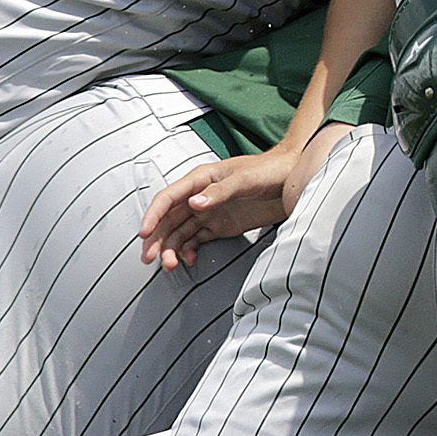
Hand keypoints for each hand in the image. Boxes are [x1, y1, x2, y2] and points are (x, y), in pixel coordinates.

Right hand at [140, 139, 324, 268]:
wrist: (292, 179)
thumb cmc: (269, 170)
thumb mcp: (245, 179)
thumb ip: (220, 192)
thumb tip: (194, 203)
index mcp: (201, 179)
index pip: (169, 197)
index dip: (154, 215)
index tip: (144, 233)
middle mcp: (201, 195)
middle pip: (170, 219)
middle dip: (158, 239)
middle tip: (150, 258)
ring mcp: (210, 211)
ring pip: (181, 232)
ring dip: (172, 248)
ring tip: (170, 265)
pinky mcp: (220, 225)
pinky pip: (197, 239)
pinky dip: (190, 250)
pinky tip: (189, 260)